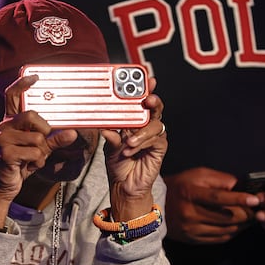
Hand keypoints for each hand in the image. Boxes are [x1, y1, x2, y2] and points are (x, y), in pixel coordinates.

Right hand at [0, 75, 82, 225]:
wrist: (3, 187)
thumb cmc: (20, 165)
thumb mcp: (39, 150)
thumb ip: (54, 140)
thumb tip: (73, 133)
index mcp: (11, 121)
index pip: (13, 96)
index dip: (22, 84)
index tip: (35, 76)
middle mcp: (5, 126)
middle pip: (31, 115)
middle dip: (44, 130)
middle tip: (42, 144)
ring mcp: (3, 138)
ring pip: (37, 138)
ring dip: (41, 153)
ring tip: (32, 160)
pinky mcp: (5, 153)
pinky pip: (34, 153)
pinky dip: (37, 162)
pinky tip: (28, 167)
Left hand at [102, 77, 167, 220]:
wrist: (124, 185)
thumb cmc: (118, 162)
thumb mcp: (109, 146)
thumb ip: (110, 134)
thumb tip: (104, 126)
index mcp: (134, 120)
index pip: (140, 101)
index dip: (145, 89)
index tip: (146, 79)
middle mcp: (146, 125)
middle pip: (155, 107)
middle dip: (152, 100)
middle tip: (147, 99)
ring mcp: (154, 136)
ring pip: (155, 124)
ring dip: (141, 132)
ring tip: (128, 142)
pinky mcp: (159, 147)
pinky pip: (156, 139)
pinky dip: (142, 143)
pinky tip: (131, 149)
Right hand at [164, 167, 259, 243]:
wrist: (156, 206)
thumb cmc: (180, 186)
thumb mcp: (197, 175)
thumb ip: (220, 179)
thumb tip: (242, 187)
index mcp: (190, 194)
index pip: (218, 198)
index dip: (239, 199)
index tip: (255, 199)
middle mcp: (189, 213)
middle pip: (226, 217)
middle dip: (247, 213)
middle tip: (257, 209)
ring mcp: (191, 229)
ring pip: (226, 230)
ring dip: (242, 224)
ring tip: (249, 216)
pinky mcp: (192, 239)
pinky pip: (220, 239)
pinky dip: (232, 232)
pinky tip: (236, 225)